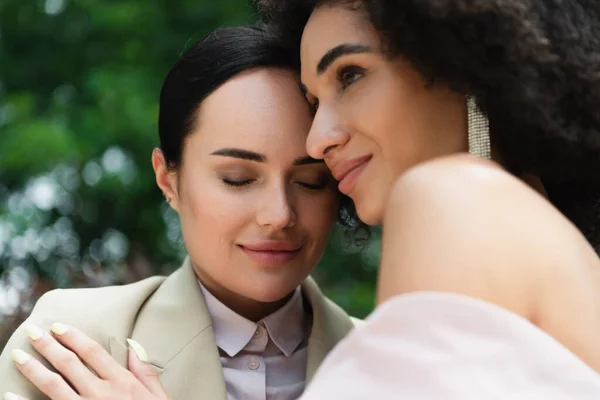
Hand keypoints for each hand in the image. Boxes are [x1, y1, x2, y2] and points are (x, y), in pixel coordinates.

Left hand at [4, 323, 170, 399]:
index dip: (74, 337)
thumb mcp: (159, 397)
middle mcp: (101, 393)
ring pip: (54, 385)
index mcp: (122, 382)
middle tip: (32, 331)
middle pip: (69, 363)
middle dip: (48, 345)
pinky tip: (10, 395)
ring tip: (18, 356)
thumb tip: (133, 345)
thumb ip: (146, 372)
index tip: (58, 327)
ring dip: (34, 369)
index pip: (92, 352)